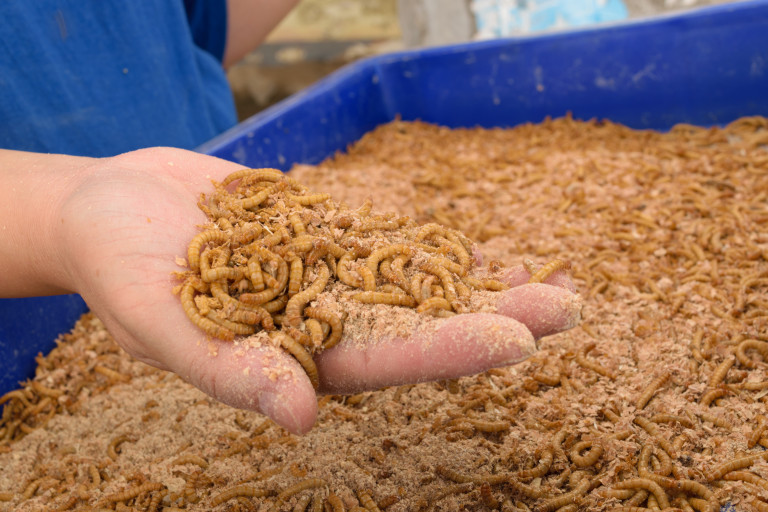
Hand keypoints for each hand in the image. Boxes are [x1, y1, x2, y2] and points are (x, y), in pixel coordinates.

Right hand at [50, 148, 579, 433]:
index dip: (446, 351)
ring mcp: (329, 277)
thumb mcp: (161, 324)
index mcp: (291, 359)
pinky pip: (390, 237)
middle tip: (566, 307)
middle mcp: (322, 323)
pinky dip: (436, 239)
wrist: (111, 206)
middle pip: (419, 325)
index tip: (514, 341)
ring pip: (417, 283)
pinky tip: (488, 242)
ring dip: (482, 280)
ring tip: (554, 274)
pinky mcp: (326, 234)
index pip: (381, 363)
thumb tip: (301, 420)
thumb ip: (229, 370)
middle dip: (492, 317)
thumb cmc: (120, 271)